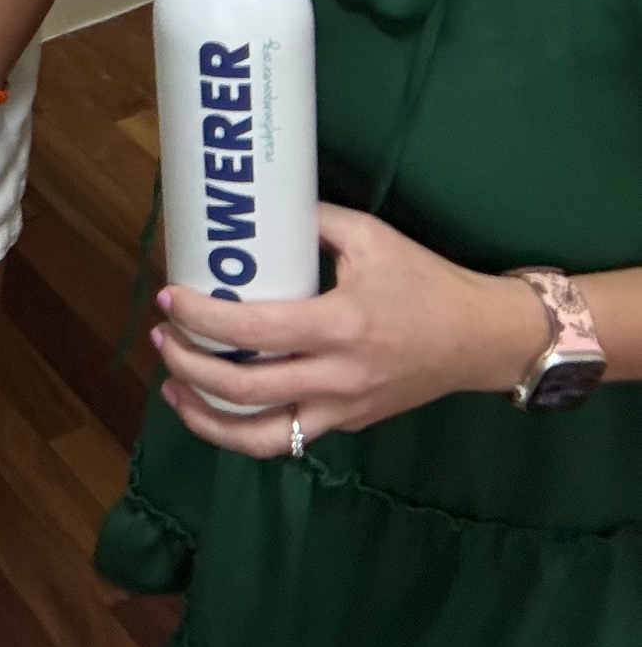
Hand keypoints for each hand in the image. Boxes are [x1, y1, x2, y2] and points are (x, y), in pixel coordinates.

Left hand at [152, 203, 549, 455]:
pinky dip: (244, 427)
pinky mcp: (349, 423)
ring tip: (174, 387)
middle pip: (244, 390)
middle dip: (188, 365)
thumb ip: (311, 221)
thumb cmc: (426, 282)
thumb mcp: (370, 236)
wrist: (485, 339)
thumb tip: (257, 208)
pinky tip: (217, 404)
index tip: (168, 297)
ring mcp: (344, 409)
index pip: (253, 332)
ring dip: (206, 417)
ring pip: (262, 438)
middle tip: (162, 337)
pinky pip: (288, 436)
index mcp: (341, 326)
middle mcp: (339, 377)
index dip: (199, 319)